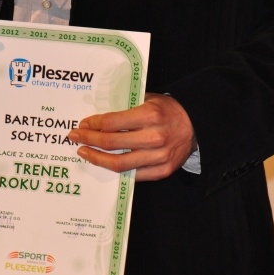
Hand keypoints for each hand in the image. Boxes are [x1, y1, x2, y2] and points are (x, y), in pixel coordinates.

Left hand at [67, 93, 196, 180]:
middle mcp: (154, 137)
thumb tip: (97, 118)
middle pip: (111, 144)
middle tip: (75, 137)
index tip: (81, 125)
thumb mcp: (149, 100)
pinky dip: (116, 170)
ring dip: (97, 158)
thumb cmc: (168, 110)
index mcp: (150, 116)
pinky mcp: (163, 171)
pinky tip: (105, 162)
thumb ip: (126, 108)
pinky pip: (133, 174)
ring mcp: (159, 157)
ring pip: (119, 164)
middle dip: (89, 140)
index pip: (112, 123)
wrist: (197, 124)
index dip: (93, 125)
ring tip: (85, 153)